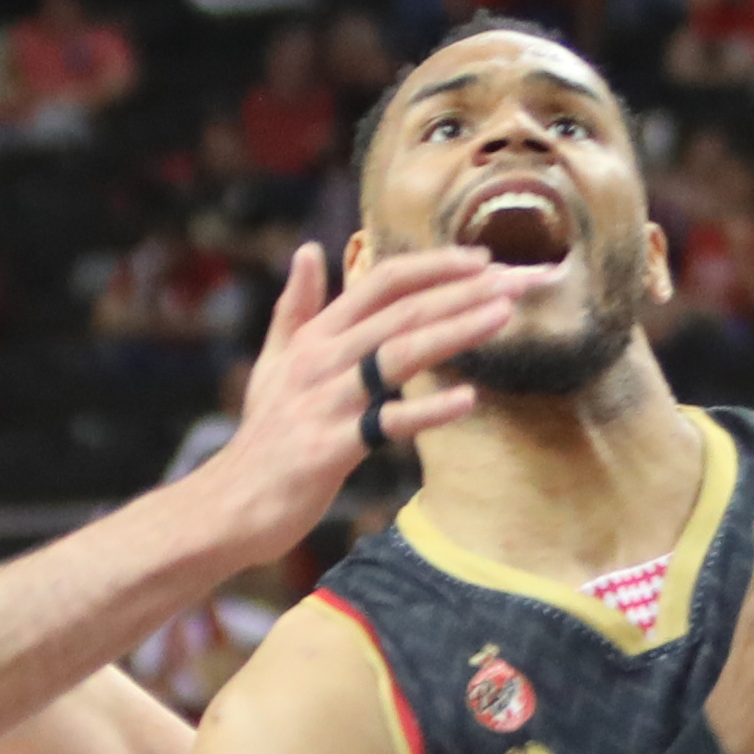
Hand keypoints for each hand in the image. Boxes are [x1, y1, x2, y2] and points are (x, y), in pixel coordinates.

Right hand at [194, 244, 516, 564]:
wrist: (232, 503)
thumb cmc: (265, 435)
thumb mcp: (274, 362)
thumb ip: (295, 306)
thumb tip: (309, 250)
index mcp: (315, 336)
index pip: (381, 282)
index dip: (435, 266)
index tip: (485, 260)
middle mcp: (321, 360)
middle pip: (401, 312)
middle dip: (464, 291)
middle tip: (521, 280)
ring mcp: (326, 402)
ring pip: (398, 356)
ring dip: (454, 332)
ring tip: (503, 316)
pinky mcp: (330, 448)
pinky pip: (386, 424)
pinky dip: (429, 412)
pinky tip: (469, 400)